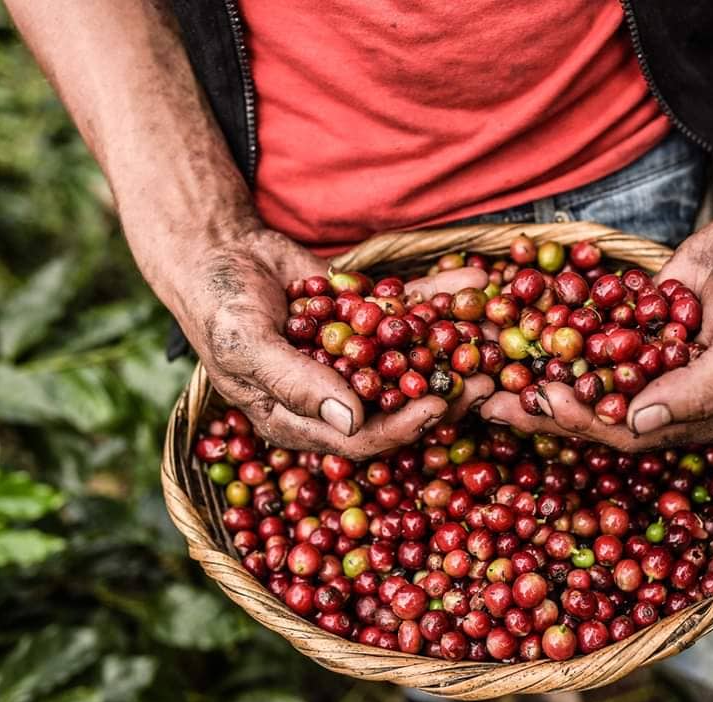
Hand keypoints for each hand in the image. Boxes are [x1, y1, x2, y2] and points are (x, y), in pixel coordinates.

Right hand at [170, 223, 491, 459]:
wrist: (219, 250)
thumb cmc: (218, 307)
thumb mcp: (248, 346)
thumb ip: (297, 383)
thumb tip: (352, 421)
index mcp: (304, 419)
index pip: (361, 439)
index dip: (401, 428)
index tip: (437, 407)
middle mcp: (337, 394)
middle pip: (400, 405)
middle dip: (444, 394)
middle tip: (487, 379)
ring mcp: (357, 356)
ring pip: (413, 359)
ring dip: (454, 348)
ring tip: (494, 335)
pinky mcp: (368, 319)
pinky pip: (409, 313)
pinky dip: (439, 299)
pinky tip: (472, 285)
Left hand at [479, 215, 712, 449]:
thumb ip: (699, 388)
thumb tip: (639, 422)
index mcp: (696, 417)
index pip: (631, 433)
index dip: (586, 421)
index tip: (547, 400)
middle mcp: (663, 399)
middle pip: (595, 414)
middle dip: (546, 409)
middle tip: (495, 400)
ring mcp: (643, 366)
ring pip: (582, 381)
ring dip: (539, 381)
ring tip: (490, 380)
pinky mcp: (627, 332)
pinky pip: (585, 342)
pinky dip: (552, 342)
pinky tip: (512, 339)